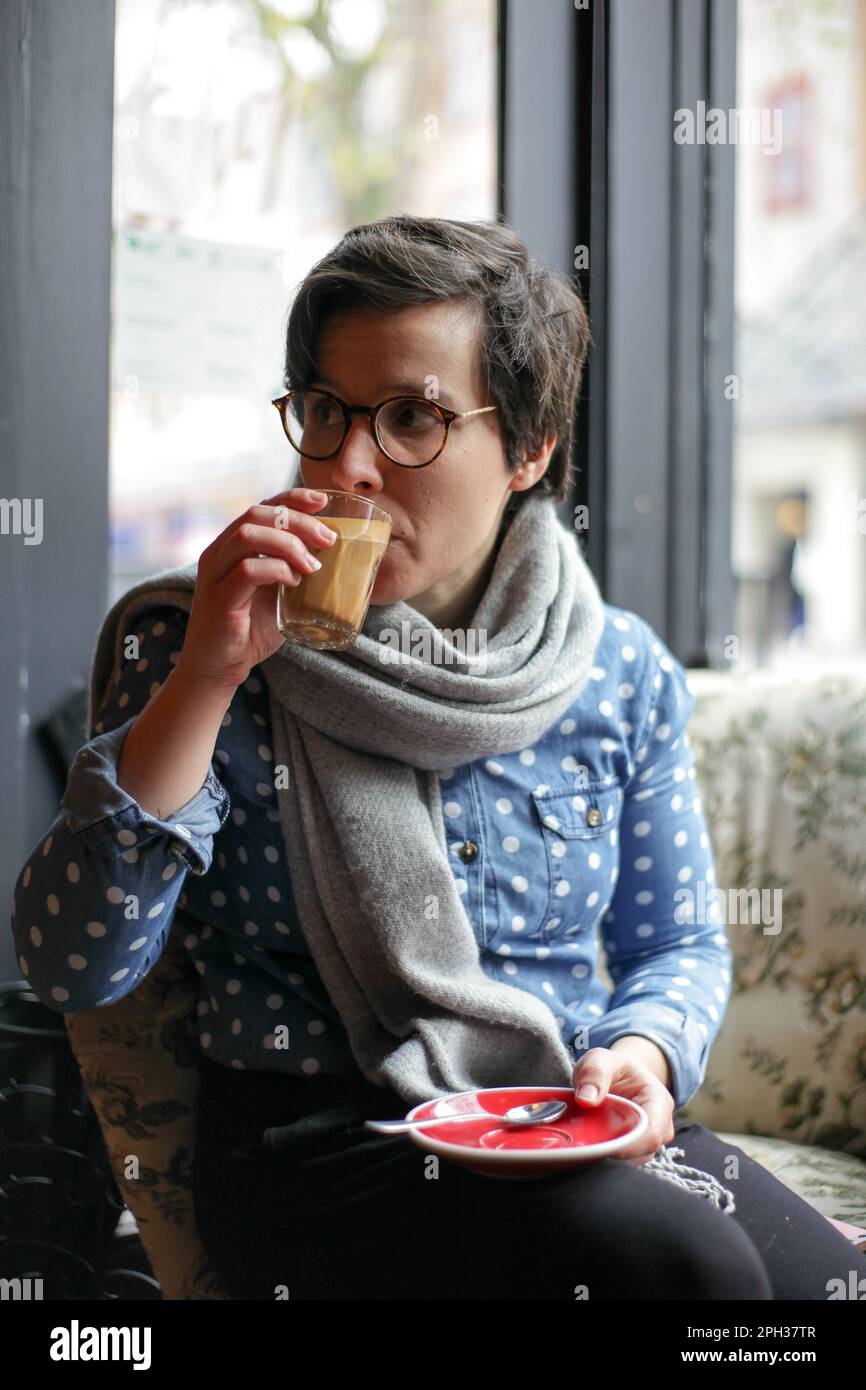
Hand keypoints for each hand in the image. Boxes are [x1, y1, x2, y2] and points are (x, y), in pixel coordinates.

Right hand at [176, 486, 336, 695]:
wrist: (218, 668)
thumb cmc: (250, 631)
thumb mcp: (277, 594)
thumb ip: (294, 573)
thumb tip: (334, 559)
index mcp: (232, 547)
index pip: (261, 507)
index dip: (292, 499)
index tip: (323, 502)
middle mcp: (219, 553)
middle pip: (257, 514)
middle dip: (298, 521)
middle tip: (328, 541)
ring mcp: (215, 574)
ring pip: (249, 536)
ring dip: (289, 545)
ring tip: (312, 566)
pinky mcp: (218, 598)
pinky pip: (247, 570)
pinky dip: (277, 570)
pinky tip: (293, 583)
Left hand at [571, 1044, 675, 1164]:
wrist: (619, 1076)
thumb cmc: (613, 1067)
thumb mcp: (601, 1059)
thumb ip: (595, 1072)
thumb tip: (586, 1099)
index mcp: (659, 1102)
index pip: (651, 1134)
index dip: (627, 1145)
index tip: (599, 1146)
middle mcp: (661, 1127)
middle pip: (641, 1152)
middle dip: (612, 1152)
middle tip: (583, 1144)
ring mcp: (649, 1143)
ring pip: (631, 1161)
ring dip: (607, 1156)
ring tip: (584, 1142)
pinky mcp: (635, 1152)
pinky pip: (622, 1163)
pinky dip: (604, 1157)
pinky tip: (589, 1148)